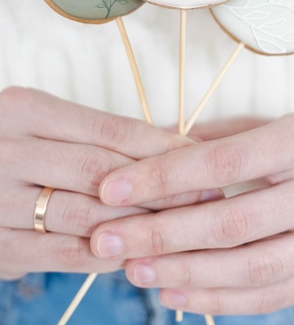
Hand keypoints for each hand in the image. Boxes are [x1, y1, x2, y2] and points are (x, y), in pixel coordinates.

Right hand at [0, 86, 214, 279]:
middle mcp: (7, 151)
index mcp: (26, 110)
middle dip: (160, 188)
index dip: (161, 148)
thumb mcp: (50, 128)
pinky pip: (66, 255)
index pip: (109, 129)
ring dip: (140, 225)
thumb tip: (179, 148)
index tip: (201, 161)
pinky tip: (137, 251)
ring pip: (86, 215)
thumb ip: (103, 136)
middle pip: (101, 171)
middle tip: (203, 198)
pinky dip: (108, 255)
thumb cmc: (24, 151)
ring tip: (179, 227)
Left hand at [90, 108, 293, 314]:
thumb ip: (212, 140)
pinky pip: (268, 296)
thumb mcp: (267, 126)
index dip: (164, 178)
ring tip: (133, 269)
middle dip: (161, 233)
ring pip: (248, 267)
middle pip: (232, 222)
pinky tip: (173, 293)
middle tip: (108, 239)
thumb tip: (144, 151)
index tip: (113, 189)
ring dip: (182, 273)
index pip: (224, 162)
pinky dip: (217, 301)